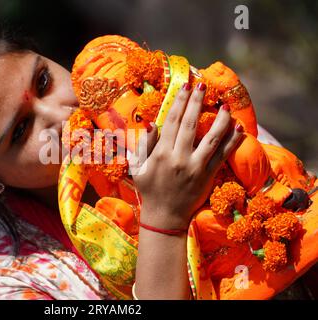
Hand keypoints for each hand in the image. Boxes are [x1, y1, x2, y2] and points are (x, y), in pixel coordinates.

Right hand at [130, 82, 243, 228]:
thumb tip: (151, 124)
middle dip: (197, 102)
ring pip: (210, 138)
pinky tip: (238, 129)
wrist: (165, 216)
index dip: (179, 102)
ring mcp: (195, 167)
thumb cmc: (150, 190)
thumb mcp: (139, 168)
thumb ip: (144, 146)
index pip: (171, 121)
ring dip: (220, 120)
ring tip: (225, 105)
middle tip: (203, 85)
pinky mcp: (208, 176)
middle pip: (190, 124)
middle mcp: (179, 157)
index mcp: (161, 153)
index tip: (186, 86)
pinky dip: (231, 142)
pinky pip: (222, 156)